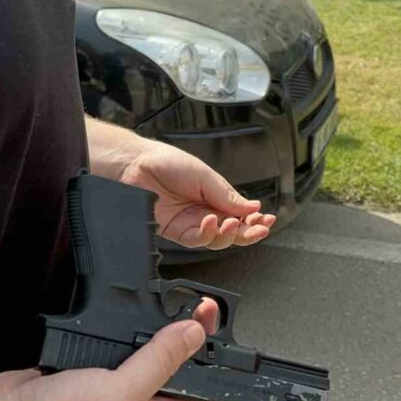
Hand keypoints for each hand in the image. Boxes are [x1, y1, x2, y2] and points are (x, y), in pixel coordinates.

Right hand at [0, 303, 223, 400]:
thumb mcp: (120, 391)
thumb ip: (158, 361)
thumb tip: (195, 335)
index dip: (230, 377)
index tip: (243, 345)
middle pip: (180, 371)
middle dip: (196, 341)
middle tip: (208, 309)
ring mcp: (112, 384)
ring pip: (148, 353)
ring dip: (160, 329)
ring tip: (179, 304)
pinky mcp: (87, 366)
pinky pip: (115, 344)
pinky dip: (123, 326)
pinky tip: (127, 311)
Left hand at [118, 141, 276, 248]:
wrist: (134, 165)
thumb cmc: (164, 161)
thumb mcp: (204, 174)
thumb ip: (226, 194)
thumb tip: (251, 206)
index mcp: (212, 195)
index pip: (238, 213)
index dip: (253, 219)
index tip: (266, 219)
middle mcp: (202, 210)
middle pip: (231, 230)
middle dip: (248, 231)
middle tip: (259, 228)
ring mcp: (188, 222)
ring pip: (216, 239)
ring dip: (229, 234)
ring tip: (233, 224)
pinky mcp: (174, 231)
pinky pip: (196, 239)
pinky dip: (207, 233)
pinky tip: (212, 222)